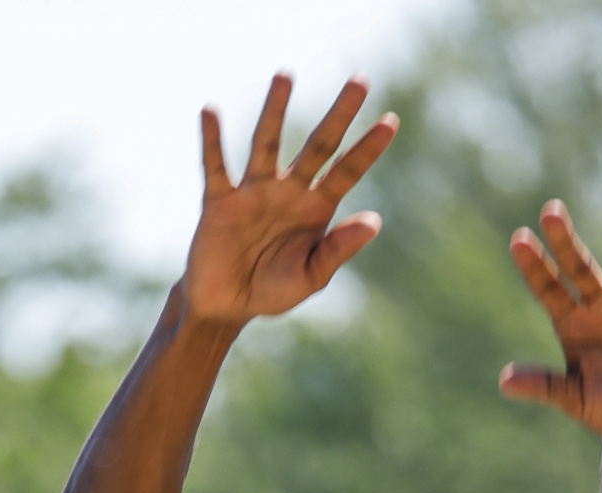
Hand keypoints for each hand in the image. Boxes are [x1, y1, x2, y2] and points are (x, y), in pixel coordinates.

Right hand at [183, 74, 397, 329]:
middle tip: (360, 81)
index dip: (368, 148)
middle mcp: (288, 190)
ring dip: (275, 111)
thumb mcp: (310, 277)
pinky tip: (210, 112)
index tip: (391, 121)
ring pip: (266, 143)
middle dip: (339, 115)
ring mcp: (254, 191)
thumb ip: (338, 250)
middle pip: (318, 145)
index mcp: (315, 208)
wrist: (226, 307)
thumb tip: (375, 221)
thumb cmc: (272, 291)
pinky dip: (212, 141)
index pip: (346, 171)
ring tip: (285, 75)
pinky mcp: (220, 201)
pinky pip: (216, 166)